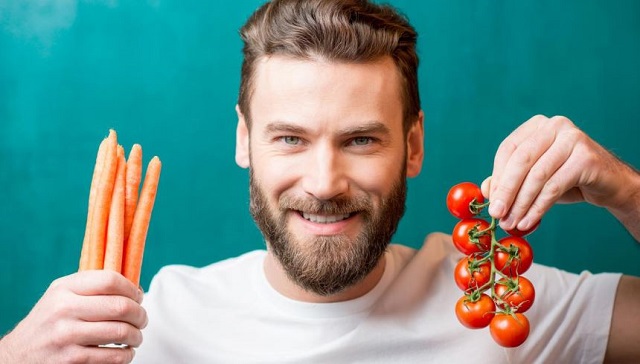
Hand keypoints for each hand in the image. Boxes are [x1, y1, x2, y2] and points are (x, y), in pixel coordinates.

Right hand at [0, 270, 146, 363]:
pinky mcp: (71, 360)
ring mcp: (66, 335)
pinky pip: (112, 357)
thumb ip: (93, 287)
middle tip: (142, 320)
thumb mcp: (62, 296)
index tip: (138, 297)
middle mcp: (64, 309)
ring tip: (135, 337)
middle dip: (140, 314)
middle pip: (121, 306)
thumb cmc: (50, 322)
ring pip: (121, 332)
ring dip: (136, 336)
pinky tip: (124, 352)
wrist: (18, 356)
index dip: (132, 289)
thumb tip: (135, 289)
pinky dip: (126, 355)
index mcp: (64, 288)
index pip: (110, 280)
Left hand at [482, 115, 639, 238]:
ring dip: (521, 204)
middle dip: (506, 191)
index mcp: (537, 125)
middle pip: (521, 160)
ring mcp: (572, 139)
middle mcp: (555, 126)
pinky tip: (529, 222)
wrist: (608, 184)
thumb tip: (486, 190)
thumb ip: (508, 180)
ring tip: (512, 224)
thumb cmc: (566, 178)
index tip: (490, 202)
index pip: (508, 150)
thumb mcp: (533, 178)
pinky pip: (554, 187)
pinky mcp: (586, 158)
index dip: (497, 177)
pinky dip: (538, 208)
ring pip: (537, 175)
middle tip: (497, 214)